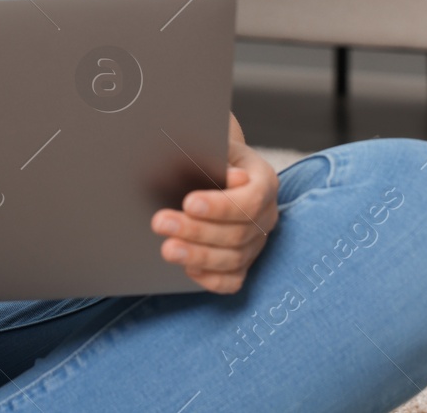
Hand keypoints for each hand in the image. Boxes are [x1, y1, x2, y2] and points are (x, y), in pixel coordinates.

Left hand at [150, 117, 279, 293]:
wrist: (210, 166)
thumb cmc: (207, 152)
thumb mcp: (211, 146)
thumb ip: (215, 158)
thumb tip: (231, 177)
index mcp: (264, 181)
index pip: (250, 199)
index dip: (220, 206)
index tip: (188, 203)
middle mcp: (266, 215)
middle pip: (237, 232)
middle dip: (196, 230)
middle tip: (160, 223)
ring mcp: (257, 242)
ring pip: (233, 258)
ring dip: (197, 255)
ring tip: (166, 249)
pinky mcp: (244, 262)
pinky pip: (232, 280)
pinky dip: (210, 278)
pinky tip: (187, 268)